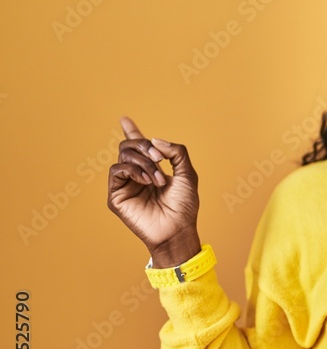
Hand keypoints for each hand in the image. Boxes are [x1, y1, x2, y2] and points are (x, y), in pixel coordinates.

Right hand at [107, 116, 201, 266]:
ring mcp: (125, 184)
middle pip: (129, 146)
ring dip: (144, 162)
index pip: (138, 148)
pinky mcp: (116, 196)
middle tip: (160, 159)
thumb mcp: (188, 174)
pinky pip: (116, 170)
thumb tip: (154, 140)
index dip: (132, 132)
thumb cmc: (184, 206)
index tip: (124, 119)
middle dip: (145, 146)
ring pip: (124, 155)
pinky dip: (133, 170)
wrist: (178, 229)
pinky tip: (146, 181)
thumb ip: (177, 152)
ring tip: (159, 180)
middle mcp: (136, 175)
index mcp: (152, 169)